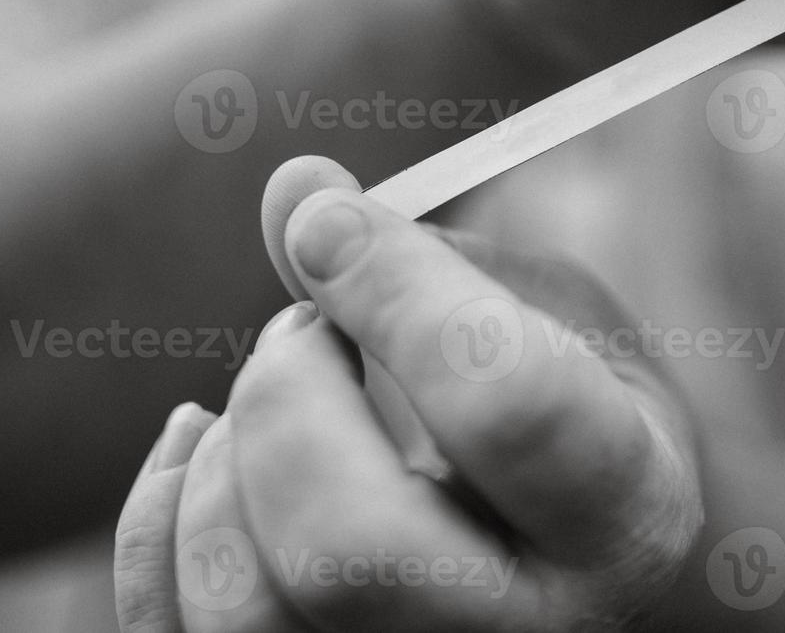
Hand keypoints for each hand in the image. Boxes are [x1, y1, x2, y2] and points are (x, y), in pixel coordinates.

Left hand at [115, 157, 701, 631]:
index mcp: (623, 515)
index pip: (506, 409)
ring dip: (225, 457)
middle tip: (303, 326)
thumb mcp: (541, 310)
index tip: (330, 225)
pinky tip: (206, 442)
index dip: (398, 294)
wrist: (564, 532)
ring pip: (250, 611)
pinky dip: (160, 516)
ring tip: (280, 384)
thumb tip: (296, 192)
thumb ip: (426, 252)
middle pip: (350, 549)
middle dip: (289, 397)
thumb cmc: (565, 403)